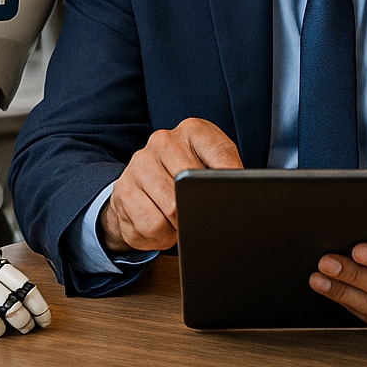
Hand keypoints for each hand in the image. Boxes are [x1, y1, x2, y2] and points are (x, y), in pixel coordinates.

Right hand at [99, 117, 241, 252]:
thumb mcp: (213, 166)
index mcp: (192, 130)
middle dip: (200, 208)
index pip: (220, 153)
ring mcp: (139, 164)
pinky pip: (151, 226)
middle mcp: (163, 141)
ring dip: (180, 225)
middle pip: (191, 185)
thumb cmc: (186, 177)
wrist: (142, 187)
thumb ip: (228, 172)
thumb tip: (243, 192)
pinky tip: (164, 226)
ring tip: (180, 219)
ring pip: (171, 209)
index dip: (230, 179)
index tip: (236, 194)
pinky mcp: (123, 191)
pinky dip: (163, 236)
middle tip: (200, 212)